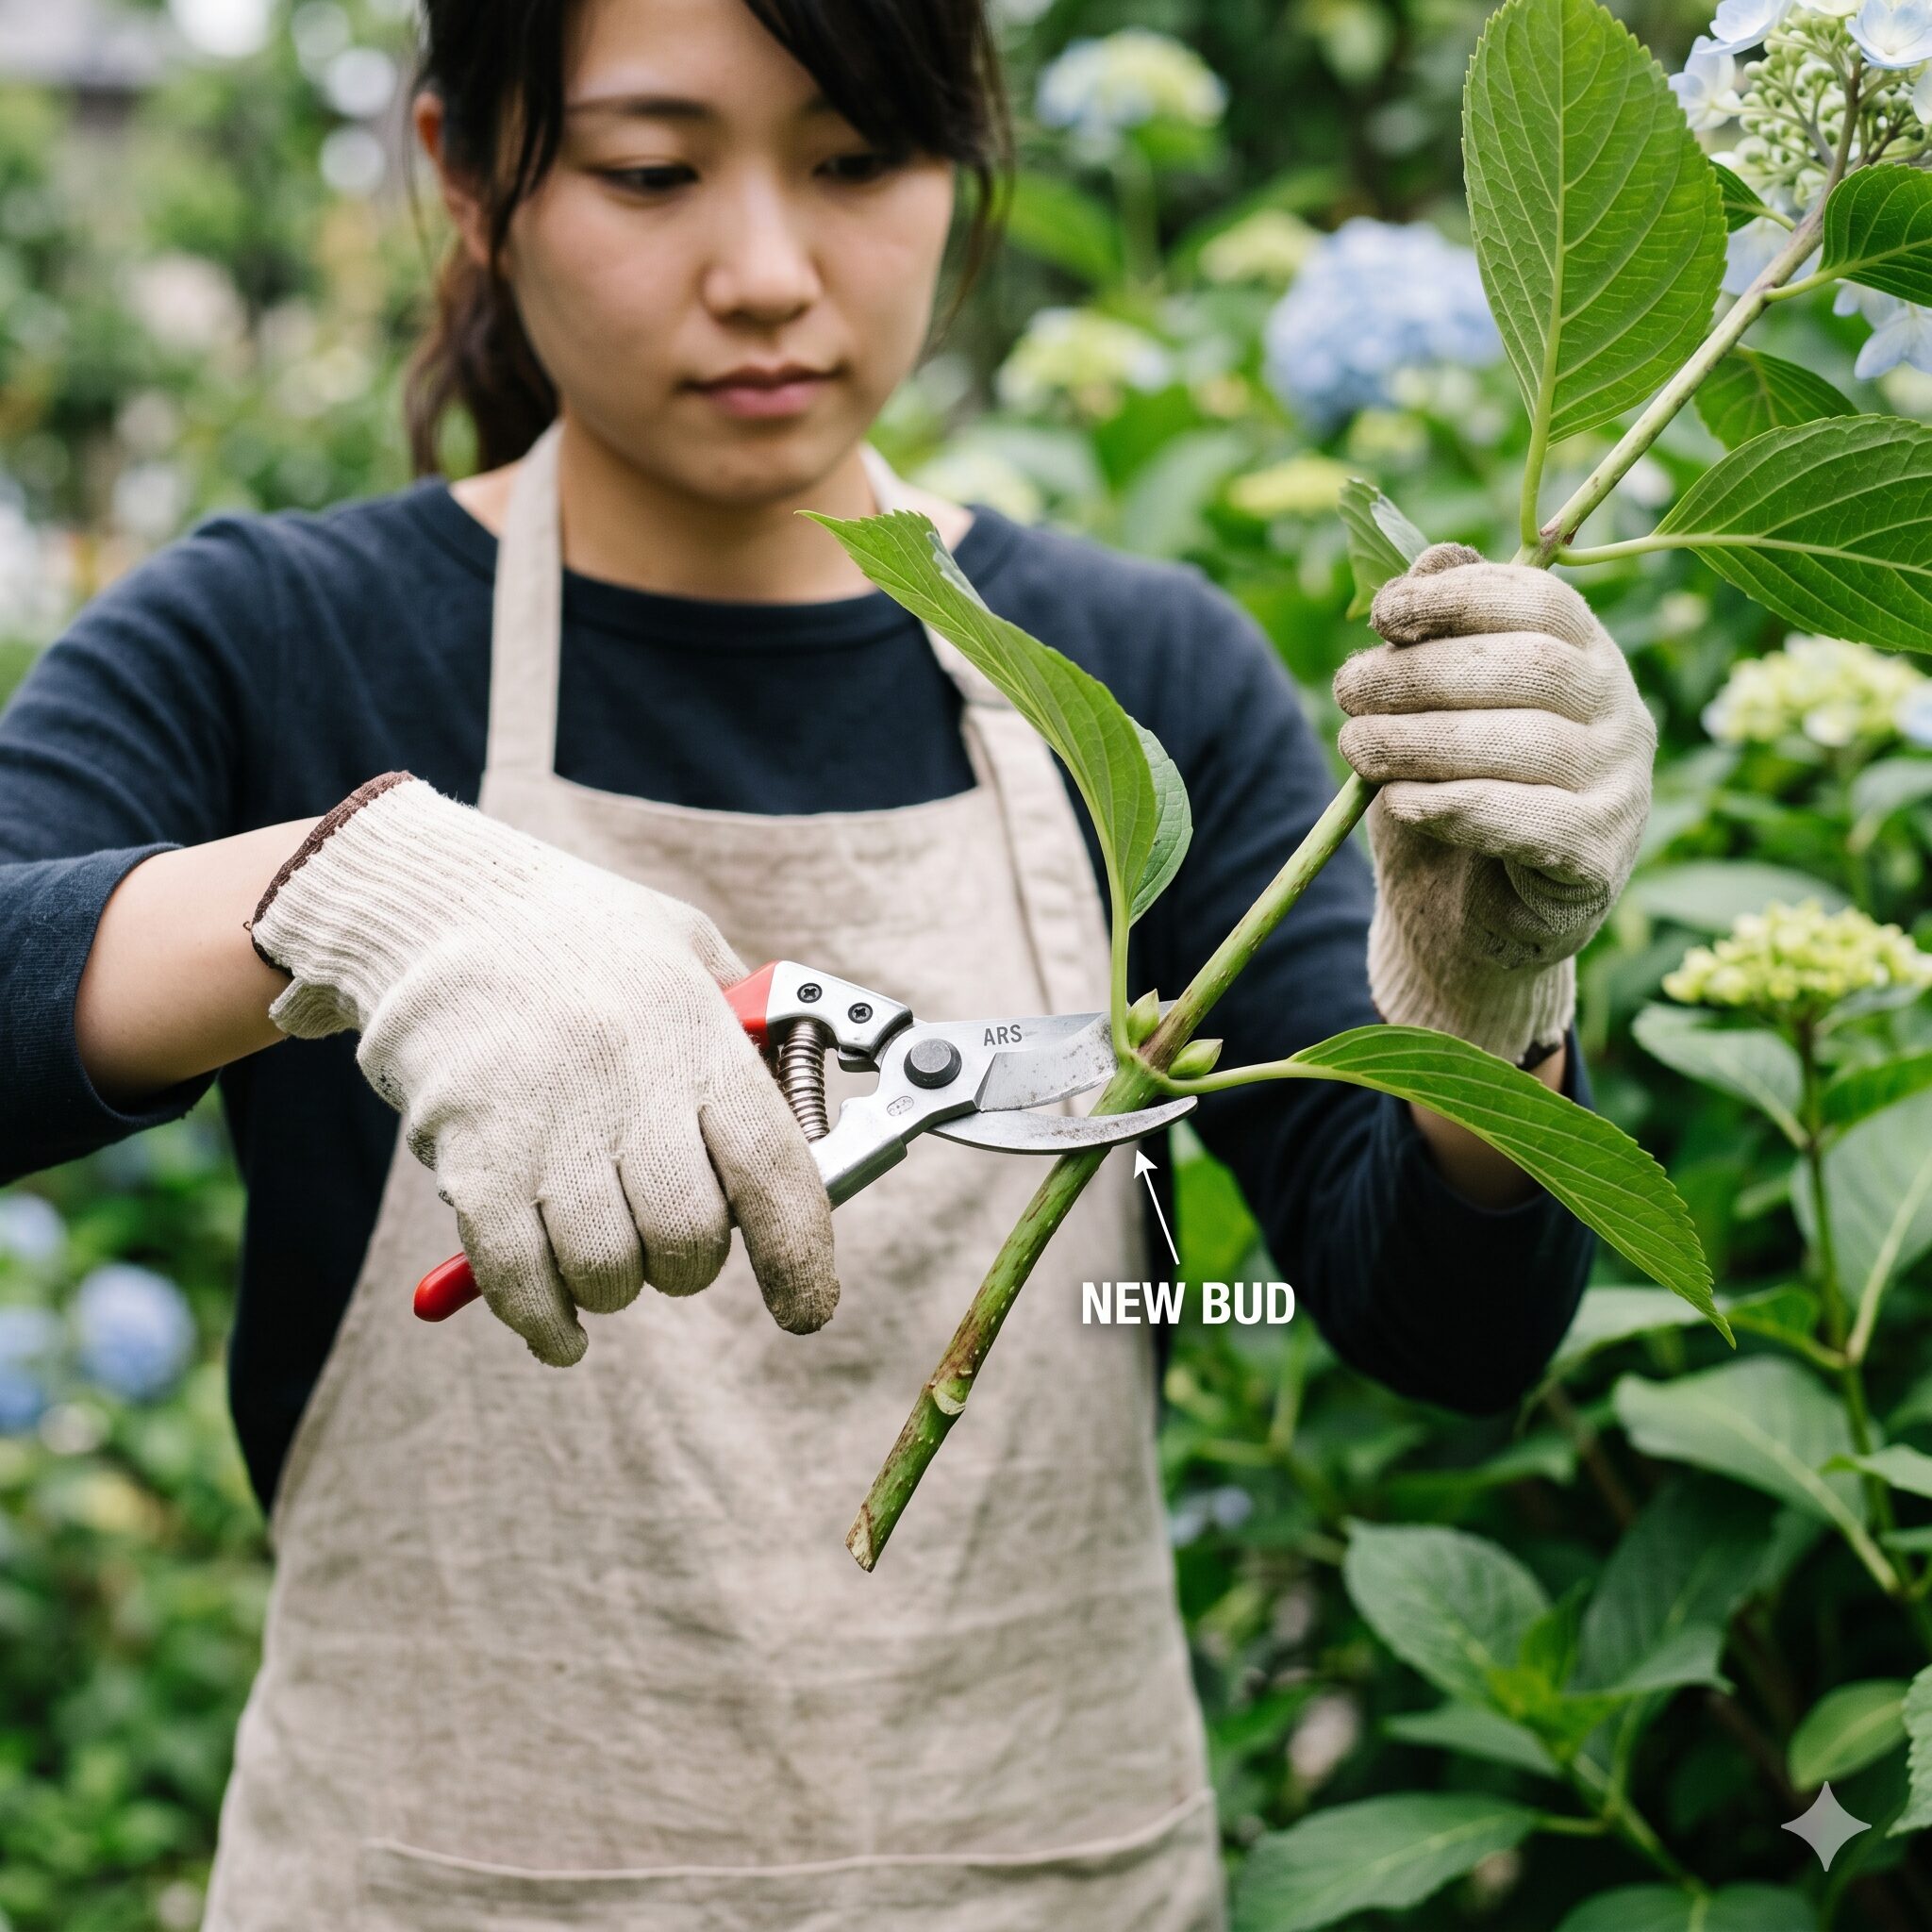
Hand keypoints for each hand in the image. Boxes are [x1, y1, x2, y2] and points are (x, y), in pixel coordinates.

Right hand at [248, 774, 836, 1363]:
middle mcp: (628, 1081)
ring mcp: (545, 1124)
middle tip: (672, 1244)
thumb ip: (750, 1032)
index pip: (773, 1167)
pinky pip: (519, 1279)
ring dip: (614, 1286)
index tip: (807, 1305)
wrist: (434, 910)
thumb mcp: (685, 948)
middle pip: (690, 1237)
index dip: (799, 1252)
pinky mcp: (471, 1159)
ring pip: (608, 1270)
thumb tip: (812, 1122)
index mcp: (694, 1032)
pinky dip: (545, 1321)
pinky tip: (560, 1327)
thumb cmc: (577, 935)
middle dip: (690, 1265)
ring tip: (604, 1251)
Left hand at [1333, 544, 1655, 1063]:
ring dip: (1422, 739)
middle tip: (1346, 688)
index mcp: (1587, 658)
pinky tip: (1399, 801)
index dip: (1459, 595)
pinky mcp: (1597, 859)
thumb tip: (1427, 558)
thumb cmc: (1449, 795)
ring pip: (1525, 742)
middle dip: (1422, 672)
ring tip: (1357, 746)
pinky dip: (1454, 805)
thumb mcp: (1431, 710)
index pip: (1541, 600)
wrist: (1464, 920)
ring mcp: (1620, 788)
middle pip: (1529, 667)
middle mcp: (1621, 714)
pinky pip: (1528, 820)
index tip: (1382, 614)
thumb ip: (1435, 636)